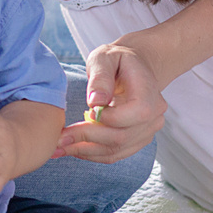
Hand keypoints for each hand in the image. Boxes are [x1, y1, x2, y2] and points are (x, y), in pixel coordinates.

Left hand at [55, 41, 165, 162]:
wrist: (133, 68)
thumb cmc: (116, 60)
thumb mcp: (104, 58)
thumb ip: (100, 77)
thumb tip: (95, 102)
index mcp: (150, 93)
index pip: (137, 113)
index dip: (110, 118)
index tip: (87, 112)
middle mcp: (154, 116)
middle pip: (122, 137)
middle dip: (87, 139)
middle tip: (58, 138)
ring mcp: (147, 131)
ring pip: (116, 150)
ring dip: (85, 151)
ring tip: (58, 147)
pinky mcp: (136, 141)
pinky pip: (114, 153)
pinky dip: (92, 153)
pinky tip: (72, 148)